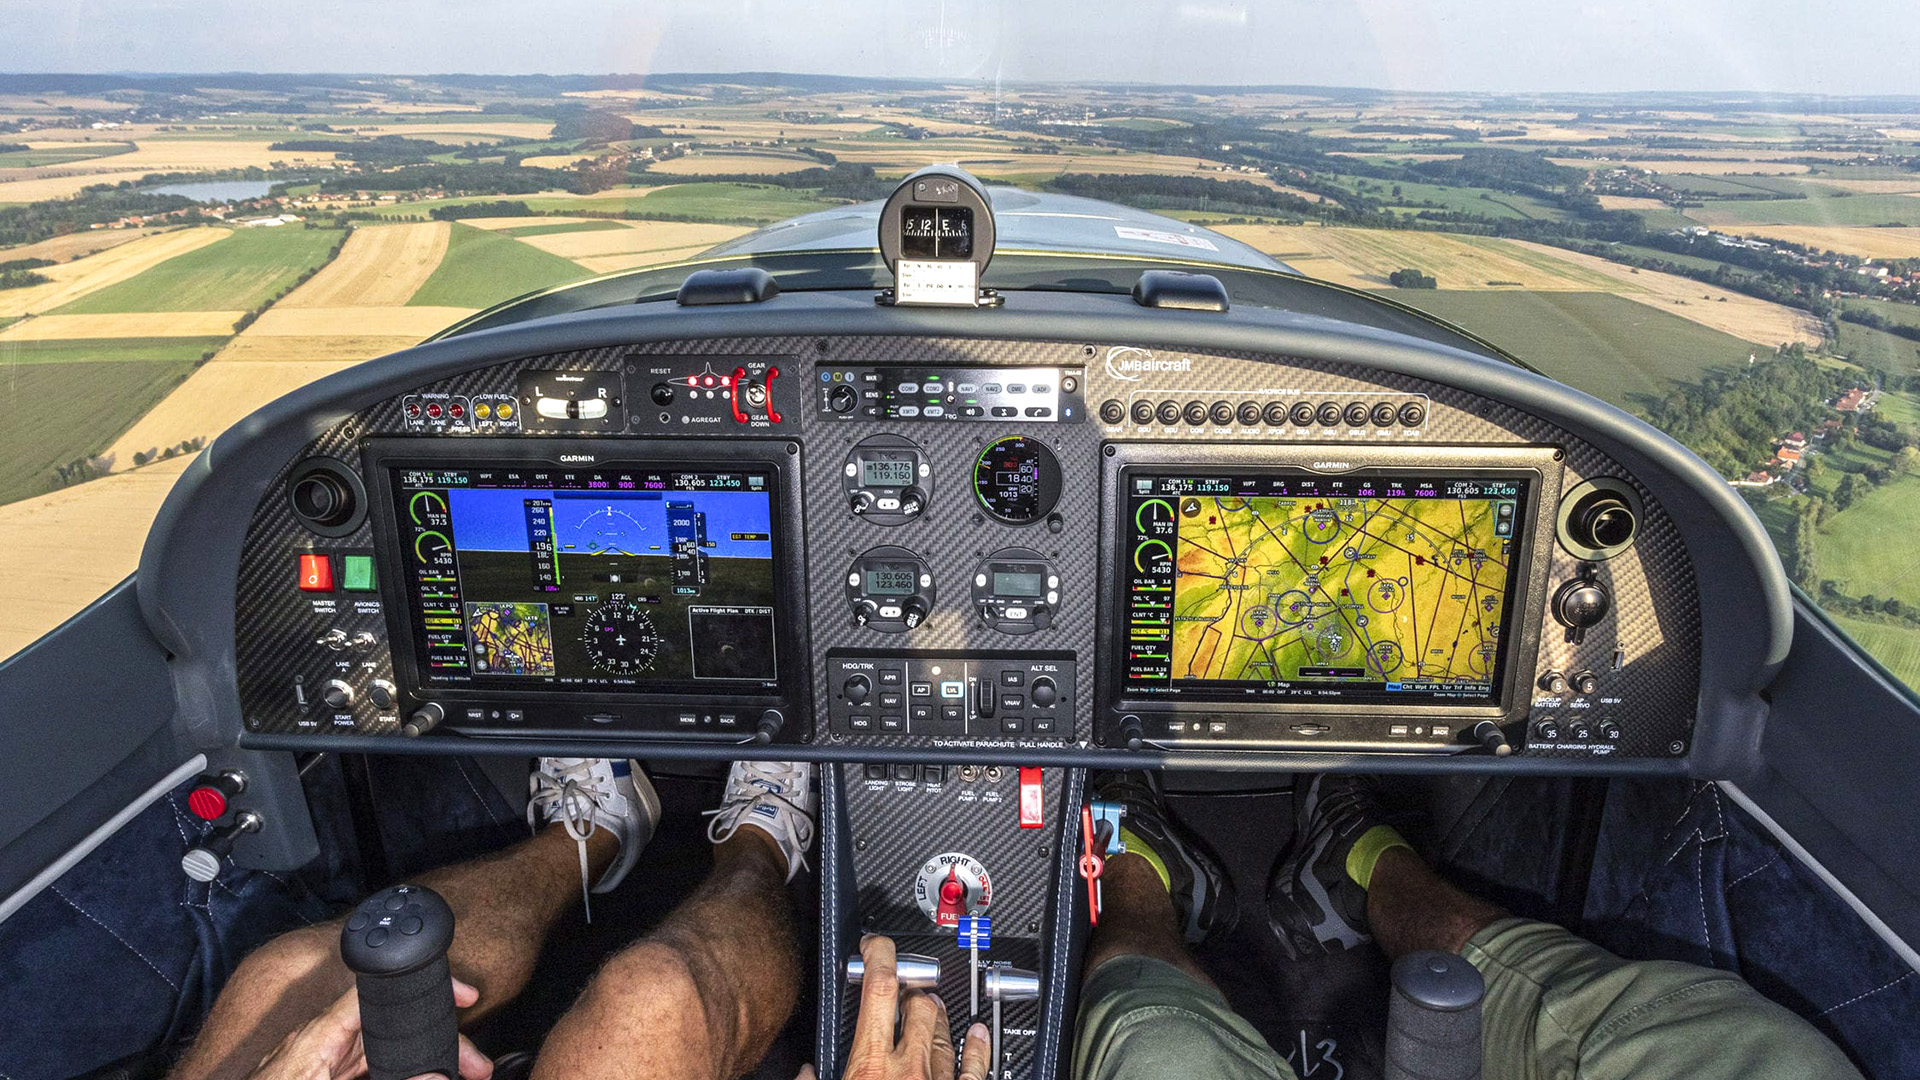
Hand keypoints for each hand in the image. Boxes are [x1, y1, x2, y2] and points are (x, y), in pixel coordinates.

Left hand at [248, 978, 493, 1079]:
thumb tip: (434, 1076)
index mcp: (319, 1036)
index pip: (379, 991)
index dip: (424, 988)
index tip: (462, 995)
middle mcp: (322, 1043)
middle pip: (392, 1025)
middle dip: (438, 1040)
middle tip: (475, 1063)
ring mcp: (323, 1061)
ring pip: (386, 1049)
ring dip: (424, 1059)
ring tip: (460, 1073)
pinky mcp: (325, 1075)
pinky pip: (372, 1064)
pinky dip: (399, 1070)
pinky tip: (424, 1077)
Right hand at [812, 935, 989, 1079]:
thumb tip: (806, 1073)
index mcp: (868, 1067)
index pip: (879, 990)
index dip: (880, 957)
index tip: (875, 946)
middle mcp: (908, 1070)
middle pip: (918, 1006)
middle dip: (910, 992)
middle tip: (903, 990)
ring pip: (944, 1033)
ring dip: (937, 1015)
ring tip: (932, 1006)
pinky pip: (975, 1067)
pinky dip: (977, 1047)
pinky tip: (977, 1035)